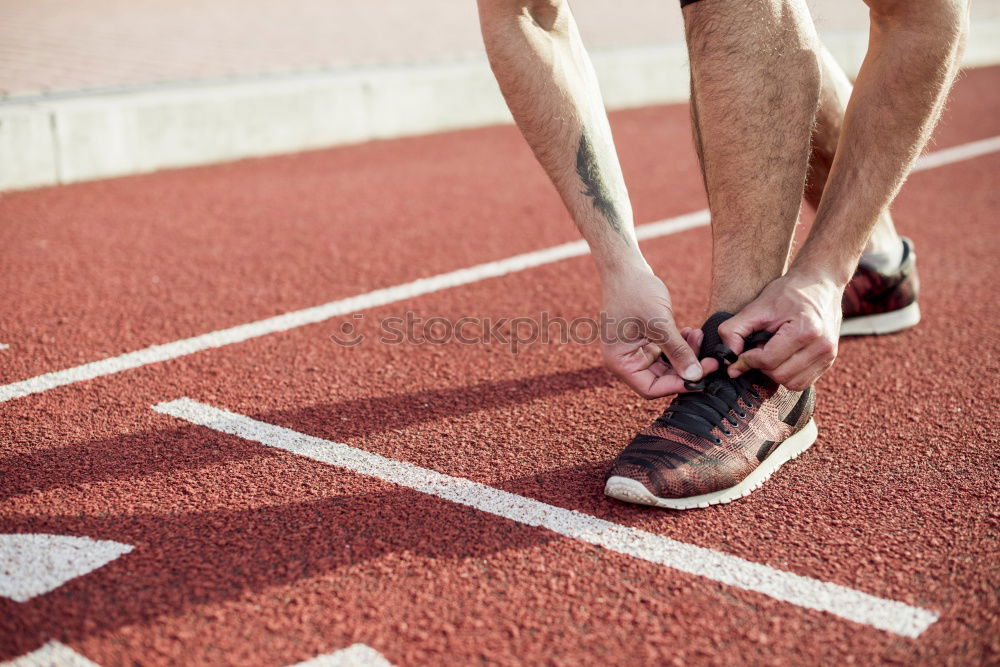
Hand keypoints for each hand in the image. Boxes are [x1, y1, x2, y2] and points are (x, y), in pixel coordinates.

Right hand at [601, 266, 716, 398]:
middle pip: (662, 379)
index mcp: (620, 362)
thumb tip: (696, 377)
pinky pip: (667, 352)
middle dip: (686, 368)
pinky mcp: (645, 341)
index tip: (702, 375)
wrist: (625, 267)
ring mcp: (636, 351)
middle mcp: (626, 360)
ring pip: (668, 366)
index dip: (677, 385)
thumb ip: (678, 352)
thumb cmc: (634, 291)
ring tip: (699, 336)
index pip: (651, 388)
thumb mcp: (659, 323)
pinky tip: (692, 332)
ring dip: (686, 355)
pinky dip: (681, 345)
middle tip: (710, 359)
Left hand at [718, 269, 841, 390]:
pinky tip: (783, 357)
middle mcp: (822, 346)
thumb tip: (728, 363)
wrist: (820, 283)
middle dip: (762, 366)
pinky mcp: (830, 361)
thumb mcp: (756, 306)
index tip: (741, 354)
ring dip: (775, 372)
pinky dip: (788, 375)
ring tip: (772, 351)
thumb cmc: (787, 292)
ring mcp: (829, 355)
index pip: (769, 361)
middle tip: (759, 348)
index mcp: (806, 329)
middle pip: (780, 375)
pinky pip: (803, 382)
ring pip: (792, 384)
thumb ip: (734, 331)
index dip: (748, 360)